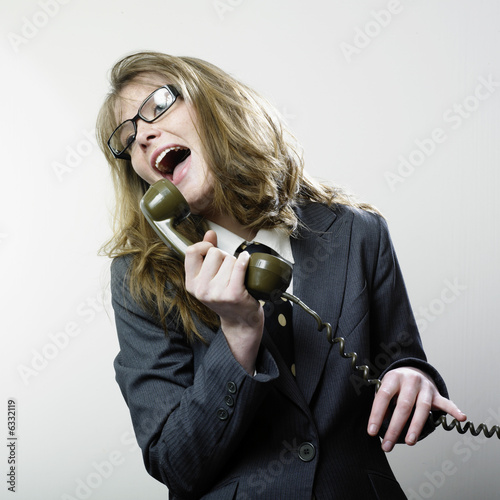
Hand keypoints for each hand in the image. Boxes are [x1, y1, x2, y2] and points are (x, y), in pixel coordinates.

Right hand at [184, 230, 263, 372]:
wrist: (240, 321)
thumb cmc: (226, 296)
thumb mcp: (210, 277)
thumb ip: (207, 254)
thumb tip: (210, 233)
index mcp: (191, 283)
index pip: (191, 251)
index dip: (204, 246)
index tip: (212, 250)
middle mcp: (201, 289)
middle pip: (215, 252)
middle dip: (225, 256)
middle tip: (228, 270)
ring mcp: (217, 293)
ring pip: (230, 259)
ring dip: (236, 263)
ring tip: (237, 276)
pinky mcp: (234, 295)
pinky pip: (240, 267)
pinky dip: (245, 260)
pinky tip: (247, 260)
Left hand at [367, 367, 466, 451]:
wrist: (412, 370)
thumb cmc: (396, 385)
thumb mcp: (385, 388)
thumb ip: (383, 403)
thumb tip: (379, 425)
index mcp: (393, 378)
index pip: (383, 397)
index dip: (377, 414)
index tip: (372, 432)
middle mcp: (410, 380)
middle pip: (403, 405)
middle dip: (395, 427)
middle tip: (387, 445)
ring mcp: (425, 387)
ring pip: (422, 407)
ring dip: (415, 426)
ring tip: (409, 442)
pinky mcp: (437, 393)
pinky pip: (446, 403)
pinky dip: (454, 410)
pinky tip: (461, 417)